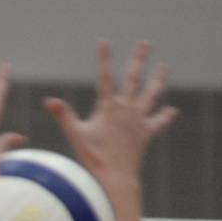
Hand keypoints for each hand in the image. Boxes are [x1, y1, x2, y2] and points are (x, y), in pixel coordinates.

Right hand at [43, 41, 177, 190]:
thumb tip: (49, 101)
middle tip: (145, 43)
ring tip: (164, 68)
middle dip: (138, 60)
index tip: (104, 42)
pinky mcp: (146, 134)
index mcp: (109, 107)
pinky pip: (157, 123)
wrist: (115, 178)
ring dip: (157, 80)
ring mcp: (138, 120)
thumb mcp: (76, 135)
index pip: (105, 77)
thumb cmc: (94, 159)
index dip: (104, 59)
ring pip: (151, 95)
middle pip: (134, 78)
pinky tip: (172, 111)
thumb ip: (64, 116)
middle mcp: (127, 109)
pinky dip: (164, 117)